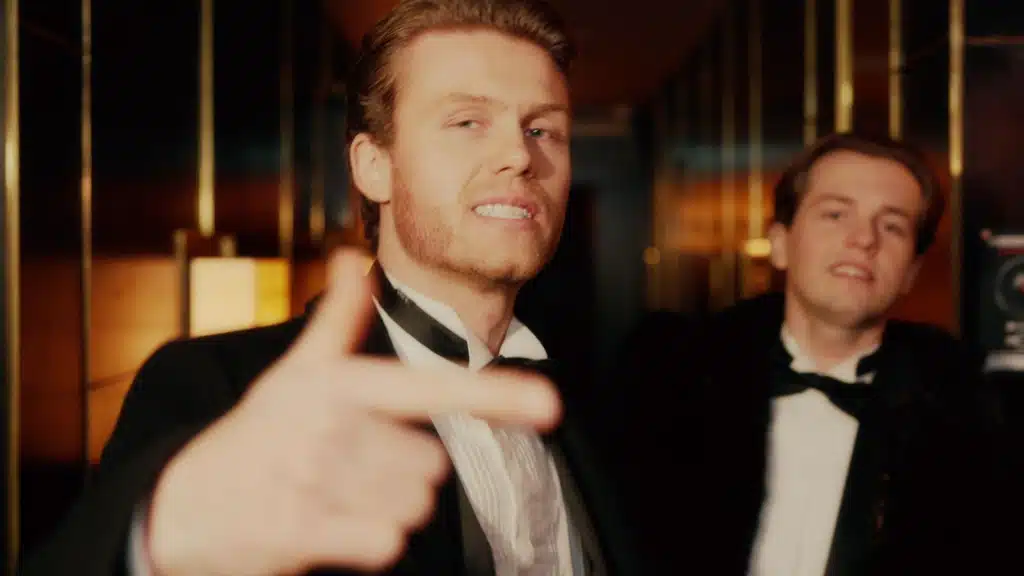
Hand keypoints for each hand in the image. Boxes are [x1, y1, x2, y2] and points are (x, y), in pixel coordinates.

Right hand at [145, 249, 560, 575]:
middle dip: (402, 470)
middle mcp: (333, 428)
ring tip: (334, 494)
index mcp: (339, 384)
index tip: (551, 405)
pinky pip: (388, 544)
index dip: (497, 396)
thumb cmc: (254, 436)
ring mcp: (319, 481)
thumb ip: (336, 321)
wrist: (179, 504)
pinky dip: (370, 542)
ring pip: (415, 506)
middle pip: (432, 464)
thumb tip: (355, 258)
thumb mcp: (294, 373)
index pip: (433, 388)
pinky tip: (331, 525)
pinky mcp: (306, 531)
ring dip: (386, 506)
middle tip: (346, 466)